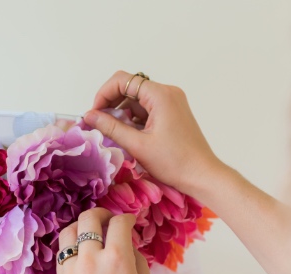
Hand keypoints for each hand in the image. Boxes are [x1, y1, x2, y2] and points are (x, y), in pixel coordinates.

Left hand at [57, 207, 155, 273]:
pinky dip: (71, 248)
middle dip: (101, 214)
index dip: (127, 218)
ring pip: (68, 233)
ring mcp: (72, 272)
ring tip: (91, 234)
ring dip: (81, 228)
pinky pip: (62, 255)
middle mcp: (91, 259)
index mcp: (117, 259)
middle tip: (109, 220)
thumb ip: (136, 260)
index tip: (130, 221)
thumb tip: (127, 245)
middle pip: (88, 219)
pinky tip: (82, 254)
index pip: (119, 223)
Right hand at [83, 70, 223, 198]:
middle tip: (100, 124)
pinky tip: (128, 135)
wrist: (202, 176)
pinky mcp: (173, 113)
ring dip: (122, 113)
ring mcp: (171, 102)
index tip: (94, 114)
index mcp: (161, 95)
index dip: (104, 94)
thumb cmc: (175, 163)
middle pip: (130, 87)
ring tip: (113, 133)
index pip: (123, 80)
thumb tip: (89, 116)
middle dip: (111, 104)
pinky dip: (134, 119)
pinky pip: (147, 109)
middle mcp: (167, 93)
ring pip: (137, 99)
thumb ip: (111, 128)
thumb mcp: (137, 145)